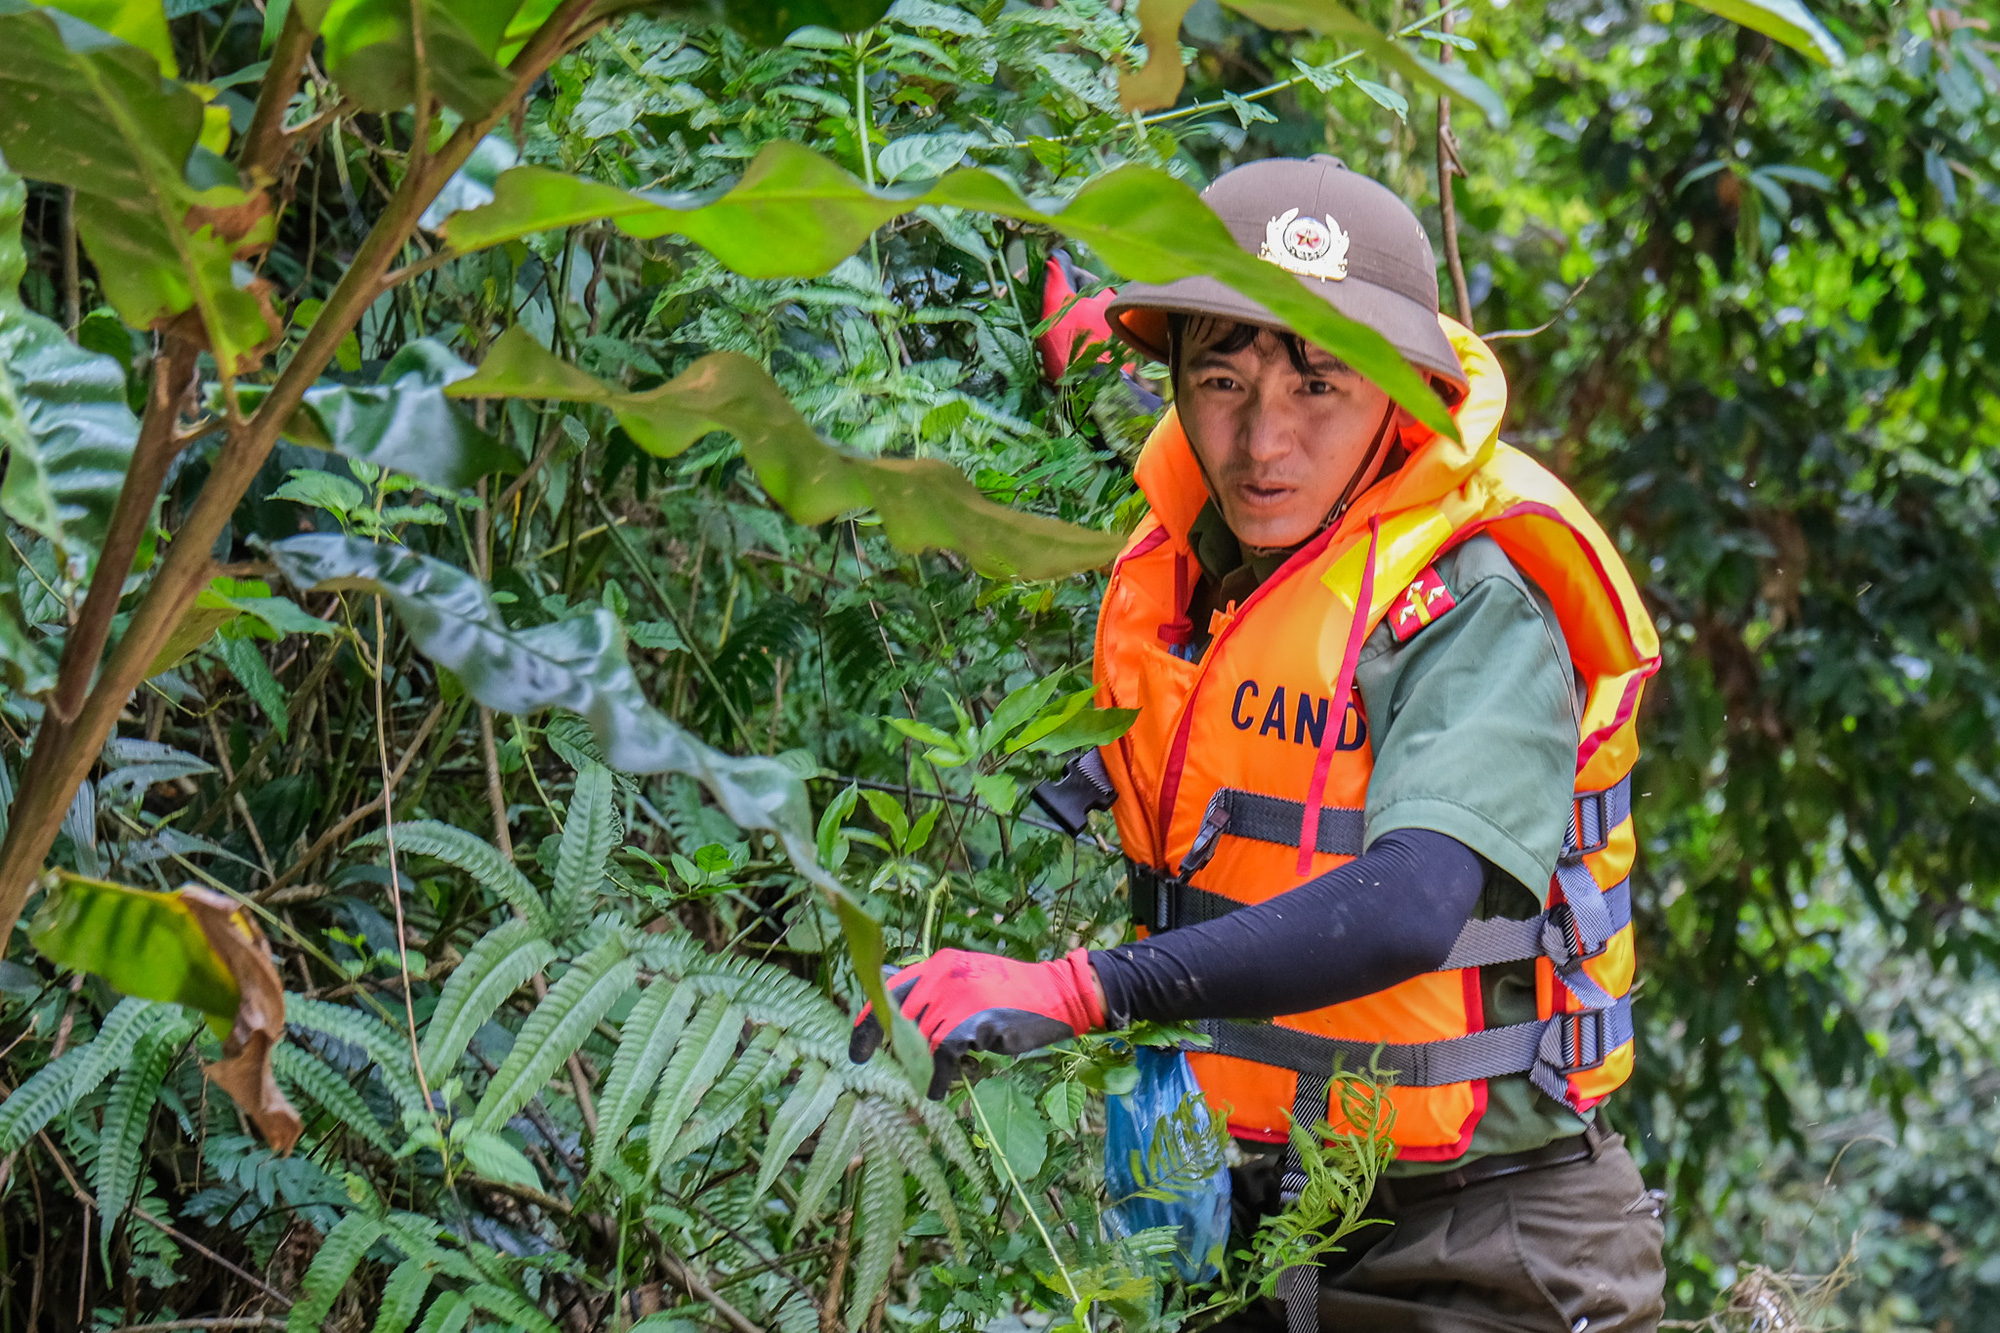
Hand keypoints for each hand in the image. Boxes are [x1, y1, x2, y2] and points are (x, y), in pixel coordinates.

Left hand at [849, 948, 1104, 1098]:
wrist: (1056, 995)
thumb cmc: (1014, 993)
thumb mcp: (970, 979)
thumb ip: (939, 991)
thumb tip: (902, 1016)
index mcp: (940, 964)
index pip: (891, 988)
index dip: (869, 1017)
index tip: (857, 1043)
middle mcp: (943, 975)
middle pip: (899, 1016)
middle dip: (885, 1045)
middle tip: (866, 1064)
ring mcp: (957, 998)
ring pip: (920, 1039)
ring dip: (915, 1065)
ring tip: (918, 1082)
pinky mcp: (972, 1022)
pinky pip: (941, 1056)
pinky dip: (935, 1077)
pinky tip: (934, 1090)